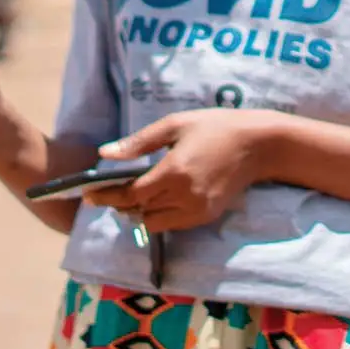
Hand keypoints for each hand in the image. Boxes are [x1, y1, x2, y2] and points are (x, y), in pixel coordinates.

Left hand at [85, 108, 285, 233]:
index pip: (130, 194)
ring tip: (138, 194)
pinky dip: (161, 215)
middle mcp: (184, 195)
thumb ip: (138, 142)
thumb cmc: (216, 127)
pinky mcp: (207, 216)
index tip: (89, 194)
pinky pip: (172, 224)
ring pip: (153, 222)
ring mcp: (197, 209)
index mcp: (173, 171)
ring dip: (141, 211)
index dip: (106, 196)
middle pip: (138, 210)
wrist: (259, 145)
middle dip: (121, 202)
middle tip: (109, 192)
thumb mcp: (176, 124)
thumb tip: (104, 154)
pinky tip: (161, 198)